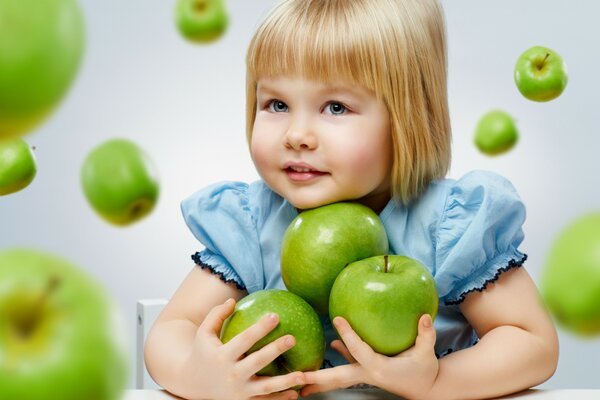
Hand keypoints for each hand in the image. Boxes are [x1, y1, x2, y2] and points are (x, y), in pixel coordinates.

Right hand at [181, 298, 304, 399]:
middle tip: (292, 338)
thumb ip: (216, 315)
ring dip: (285, 382)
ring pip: (265, 387)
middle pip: (257, 361)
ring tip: (303, 375)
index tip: (275, 316)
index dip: (260, 328)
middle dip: (275, 350)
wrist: (192, 384)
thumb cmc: (202, 353)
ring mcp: (239, 391)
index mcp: (223, 356)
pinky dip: (280, 399)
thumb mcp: (203, 333)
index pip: (244, 339)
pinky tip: (296, 393)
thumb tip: (232, 300)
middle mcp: (232, 374)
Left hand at [300, 315, 438, 399]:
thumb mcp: (427, 353)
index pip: (359, 350)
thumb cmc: (425, 370)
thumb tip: (425, 316)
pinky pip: (349, 366)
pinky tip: (332, 346)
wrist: (427, 389)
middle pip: (337, 377)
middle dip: (317, 379)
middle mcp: (368, 373)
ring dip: (319, 378)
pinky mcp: (367, 372)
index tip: (337, 319)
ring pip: (338, 376)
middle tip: (296, 378)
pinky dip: (339, 358)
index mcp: (379, 368)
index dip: (348, 335)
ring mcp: (365, 375)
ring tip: (299, 377)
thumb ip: (426, 335)